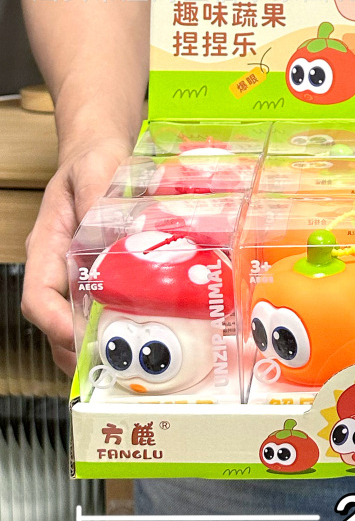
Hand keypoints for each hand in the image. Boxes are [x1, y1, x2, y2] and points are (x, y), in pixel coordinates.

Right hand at [21, 139, 131, 373]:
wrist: (102, 152)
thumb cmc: (94, 159)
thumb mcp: (96, 170)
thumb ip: (99, 200)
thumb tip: (113, 235)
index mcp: (47, 247)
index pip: (38, 296)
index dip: (54, 322)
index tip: (78, 335)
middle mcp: (60, 267)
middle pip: (56, 322)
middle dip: (78, 350)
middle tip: (113, 368)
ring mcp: (81, 273)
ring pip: (79, 321)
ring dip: (99, 346)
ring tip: (131, 363)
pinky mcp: (105, 273)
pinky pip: (106, 306)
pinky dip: (120, 326)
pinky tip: (149, 333)